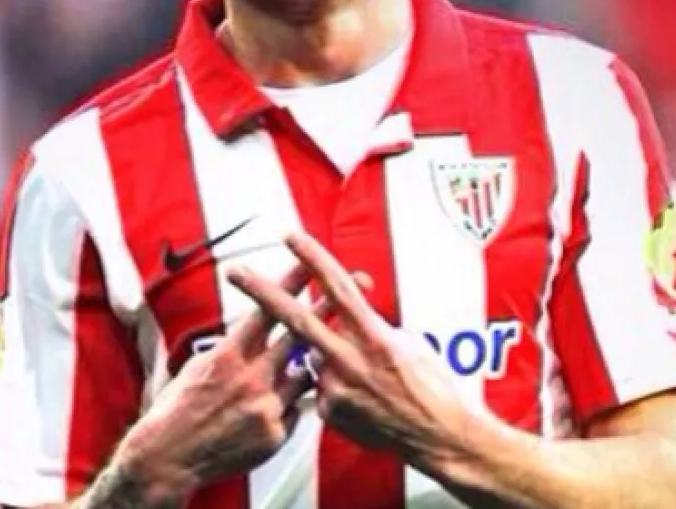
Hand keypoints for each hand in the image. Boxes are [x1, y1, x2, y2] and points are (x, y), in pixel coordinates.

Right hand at [116, 267, 315, 501]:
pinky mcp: (275, 434)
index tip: (310, 262)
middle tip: (356, 291)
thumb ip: (231, 349)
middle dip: (327, 311)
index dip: (291, 284)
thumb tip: (249, 333)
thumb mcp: (199, 366)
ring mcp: (267, 406)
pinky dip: (282, 412)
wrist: (169, 457)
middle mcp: (252, 376)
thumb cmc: (178, 409)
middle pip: (300, 336)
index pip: (267, 309)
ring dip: (302, 373)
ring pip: (304, 378)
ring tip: (288, 377)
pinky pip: (292, 414)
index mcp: (230, 354)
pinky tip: (256, 422)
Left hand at [228, 234, 474, 465]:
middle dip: (263, 294)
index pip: (337, 289)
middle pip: (298, 320)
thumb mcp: (411, 344)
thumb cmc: (434, 387)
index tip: (291, 237)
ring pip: (314, 358)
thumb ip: (374, 327)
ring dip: (327, 357)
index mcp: (375, 337)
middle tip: (236, 273)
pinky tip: (363, 400)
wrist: (439, 438)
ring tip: (365, 376)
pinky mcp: (331, 412)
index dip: (313, 260)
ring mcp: (338, 388)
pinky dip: (335, 386)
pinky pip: (322, 387)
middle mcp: (352, 361)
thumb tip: (352, 315)